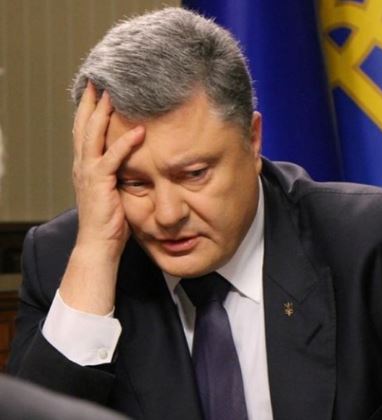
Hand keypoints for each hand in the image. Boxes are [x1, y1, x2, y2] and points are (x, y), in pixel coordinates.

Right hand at [59, 81, 144, 314]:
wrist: (99, 245)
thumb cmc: (110, 221)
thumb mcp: (114, 190)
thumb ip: (119, 172)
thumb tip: (136, 160)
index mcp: (86, 166)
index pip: (85, 131)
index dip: (90, 109)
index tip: (98, 90)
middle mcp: (83, 165)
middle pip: (84, 126)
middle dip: (91, 101)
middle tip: (99, 79)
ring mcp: (89, 173)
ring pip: (93, 135)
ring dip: (103, 113)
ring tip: (114, 93)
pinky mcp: (100, 183)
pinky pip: (113, 158)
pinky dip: (126, 143)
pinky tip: (140, 131)